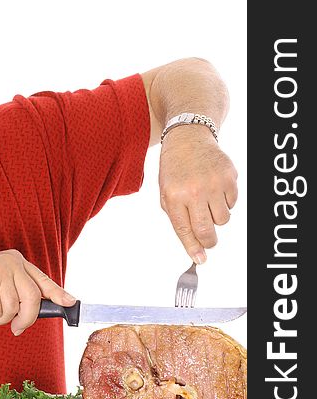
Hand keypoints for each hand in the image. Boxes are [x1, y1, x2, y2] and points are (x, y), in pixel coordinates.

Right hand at [0, 250, 75, 334]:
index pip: (43, 279)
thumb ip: (18, 291)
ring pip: (13, 310)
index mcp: (17, 261)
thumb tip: (37, 311)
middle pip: (32, 299)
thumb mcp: (0, 281)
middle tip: (16, 329)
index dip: (58, 293)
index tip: (70, 303)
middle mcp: (11, 263)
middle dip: (26, 319)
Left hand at [159, 126, 237, 262]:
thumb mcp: (167, 193)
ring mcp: (214, 184)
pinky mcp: (229, 177)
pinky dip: (225, 201)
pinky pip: (233, 204)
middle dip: (209, 241)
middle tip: (208, 240)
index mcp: (174, 196)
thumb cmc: (175, 169)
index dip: (194, 249)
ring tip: (206, 202)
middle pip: (207, 231)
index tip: (200, 260)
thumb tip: (195, 248)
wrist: (188, 138)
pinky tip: (214, 188)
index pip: (186, 231)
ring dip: (216, 217)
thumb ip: (178, 220)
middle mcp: (194, 191)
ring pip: (223, 220)